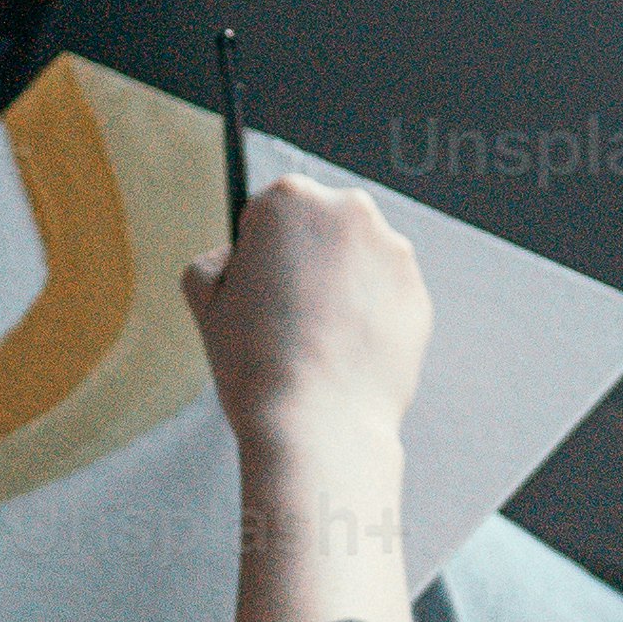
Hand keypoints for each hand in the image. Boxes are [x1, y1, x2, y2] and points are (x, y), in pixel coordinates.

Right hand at [174, 172, 430, 457]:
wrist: (318, 423)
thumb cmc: (254, 362)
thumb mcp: (204, 300)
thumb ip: (214, 261)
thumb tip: (238, 258)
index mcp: (291, 197)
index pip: (268, 211)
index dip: (256, 253)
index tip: (257, 289)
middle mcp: (350, 210)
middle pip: (319, 229)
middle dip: (304, 261)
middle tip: (284, 316)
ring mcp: (393, 251)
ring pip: (355, 263)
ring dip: (338, 288)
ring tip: (315, 341)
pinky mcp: (418, 294)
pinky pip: (384, 299)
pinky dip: (367, 319)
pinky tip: (344, 353)